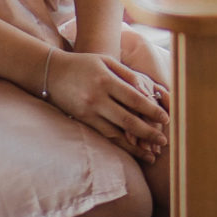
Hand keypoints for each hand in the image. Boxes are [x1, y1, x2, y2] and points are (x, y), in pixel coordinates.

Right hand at [46, 50, 168, 163]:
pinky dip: (119, 145)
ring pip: (115, 134)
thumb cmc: (85, 64)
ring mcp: (87, 112)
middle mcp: (97, 99)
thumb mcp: (107, 62)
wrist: (50, 73)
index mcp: (106, 81)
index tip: (166, 120)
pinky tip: (131, 151)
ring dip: (135, 146)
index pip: (135, 100)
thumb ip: (129, 76)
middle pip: (127, 120)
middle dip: (148, 133)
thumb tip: (149, 94)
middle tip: (164, 142)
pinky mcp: (82, 121)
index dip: (152, 111)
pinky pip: (103, 136)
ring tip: (151, 155)